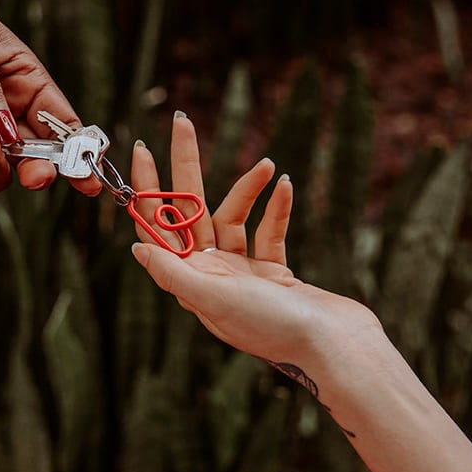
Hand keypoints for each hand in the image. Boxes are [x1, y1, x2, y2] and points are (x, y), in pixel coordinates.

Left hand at [129, 113, 378, 365]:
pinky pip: (269, 233)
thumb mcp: (214, 298)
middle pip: (191, 211)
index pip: (158, 227)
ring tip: (266, 164)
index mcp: (191, 283)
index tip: (142, 148)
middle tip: (182, 122)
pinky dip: (276, 210)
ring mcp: (243, 276)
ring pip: (234, 218)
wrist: (335, 349)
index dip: (147, 188)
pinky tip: (285, 185)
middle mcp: (211, 277)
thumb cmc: (273, 328)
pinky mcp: (275, 275)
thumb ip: (173, 271)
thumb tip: (136, 245)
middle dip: (187, 166)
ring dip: (248, 189)